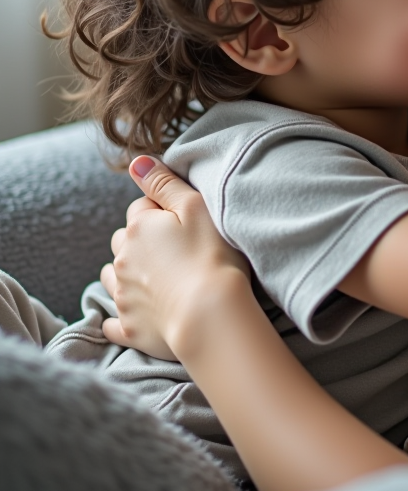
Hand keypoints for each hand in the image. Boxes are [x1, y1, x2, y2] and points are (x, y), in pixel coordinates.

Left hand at [101, 156, 249, 360]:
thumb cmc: (211, 255)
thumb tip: (136, 163)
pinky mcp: (128, 327)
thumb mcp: (194, 207)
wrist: (210, 313)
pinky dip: (122, 315)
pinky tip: (137, 313)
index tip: (184, 222)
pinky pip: (113, 321)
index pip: (141, 208)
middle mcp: (122, 259)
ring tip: (156, 278)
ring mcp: (122, 296)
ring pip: (113, 276)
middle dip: (140, 241)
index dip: (162, 211)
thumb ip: (163, 183)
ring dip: (127, 273)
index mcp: (139, 228)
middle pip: (123, 241)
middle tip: (172, 249)